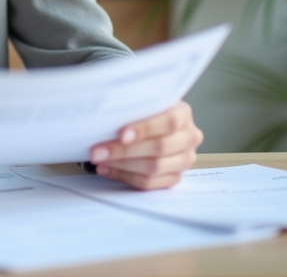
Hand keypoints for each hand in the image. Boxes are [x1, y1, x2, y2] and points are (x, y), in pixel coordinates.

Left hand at [88, 101, 202, 189]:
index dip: (146, 129)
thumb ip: (133, 107)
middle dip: (124, 150)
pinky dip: (125, 176)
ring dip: (122, 165)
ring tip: (99, 160)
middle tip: (98, 151)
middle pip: (159, 147)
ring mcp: (184, 160)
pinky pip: (149, 183)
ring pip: (154, 168)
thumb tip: (106, 116)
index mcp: (183, 114)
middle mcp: (189, 137)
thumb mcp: (143, 103)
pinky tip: (107, 169)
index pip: (169, 122)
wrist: (153, 124)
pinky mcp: (174, 177)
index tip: (121, 135)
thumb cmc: (144, 112)